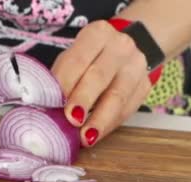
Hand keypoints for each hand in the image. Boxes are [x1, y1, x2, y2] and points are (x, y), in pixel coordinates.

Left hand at [51, 20, 152, 146]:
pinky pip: (127, 109)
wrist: (124, 52)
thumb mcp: (72, 58)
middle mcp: (120, 46)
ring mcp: (136, 66)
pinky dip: (109, 125)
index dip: (66, 83)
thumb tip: (45, 106)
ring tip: (85, 137)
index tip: (55, 103)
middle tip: (71, 120)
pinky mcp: (144, 86)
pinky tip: (96, 136)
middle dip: (83, 100)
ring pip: (118, 96)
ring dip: (100, 119)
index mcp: (97, 34)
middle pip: (99, 76)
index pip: (78, 59)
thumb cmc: (88, 59)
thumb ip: (61, 78)